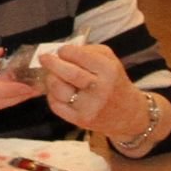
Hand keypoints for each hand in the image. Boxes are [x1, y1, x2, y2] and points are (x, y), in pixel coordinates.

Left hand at [33, 42, 147, 139]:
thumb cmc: (113, 82)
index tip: (61, 50)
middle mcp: (100, 89)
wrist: (126, 113)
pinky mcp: (80, 120)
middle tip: (43, 58)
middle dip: (52, 63)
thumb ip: (87, 51)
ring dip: (50, 79)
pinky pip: (56, 105)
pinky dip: (52, 95)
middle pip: (69, 73)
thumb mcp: (110, 60)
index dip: (66, 51)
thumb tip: (60, 51)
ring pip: (59, 90)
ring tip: (52, 75)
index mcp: (109, 70)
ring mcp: (90, 107)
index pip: (81, 56)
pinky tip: (57, 90)